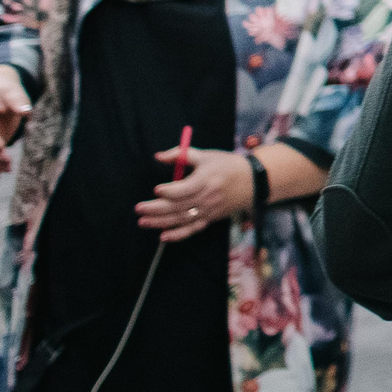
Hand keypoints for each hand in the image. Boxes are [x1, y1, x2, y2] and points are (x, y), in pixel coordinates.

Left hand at [137, 142, 253, 241]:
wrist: (253, 182)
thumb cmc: (227, 165)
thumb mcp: (207, 155)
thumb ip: (182, 154)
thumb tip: (158, 157)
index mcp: (206, 180)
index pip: (185, 189)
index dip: (170, 191)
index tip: (157, 189)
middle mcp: (206, 198)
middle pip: (178, 206)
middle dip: (156, 209)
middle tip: (138, 209)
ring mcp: (208, 210)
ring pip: (181, 219)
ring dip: (161, 223)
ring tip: (143, 222)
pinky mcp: (210, 218)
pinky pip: (192, 229)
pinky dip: (178, 235)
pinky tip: (163, 237)